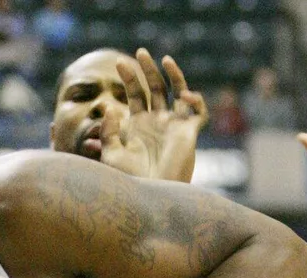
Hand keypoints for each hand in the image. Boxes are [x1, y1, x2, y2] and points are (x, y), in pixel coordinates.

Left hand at [101, 48, 208, 182]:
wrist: (149, 196)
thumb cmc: (128, 180)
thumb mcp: (112, 153)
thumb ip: (108, 131)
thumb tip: (109, 107)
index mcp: (137, 124)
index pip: (134, 94)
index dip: (128, 78)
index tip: (119, 64)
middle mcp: (156, 121)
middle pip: (154, 88)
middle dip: (147, 70)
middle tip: (139, 52)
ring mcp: (173, 126)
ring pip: (178, 92)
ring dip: (173, 75)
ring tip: (164, 60)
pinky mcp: (188, 134)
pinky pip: (198, 112)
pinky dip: (195, 101)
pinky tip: (185, 96)